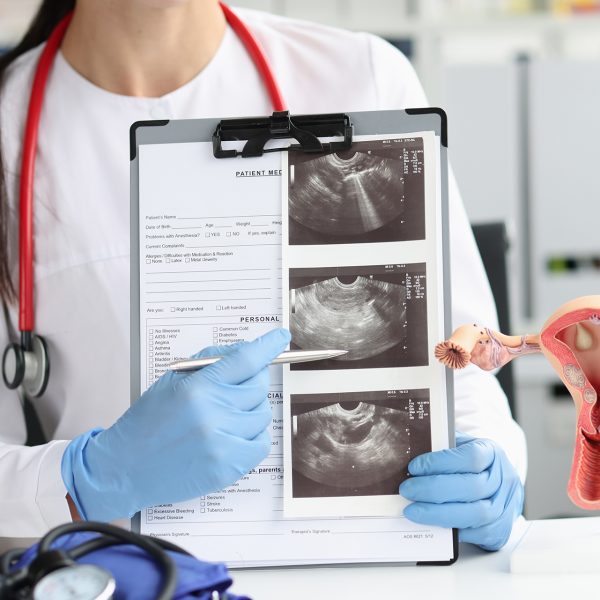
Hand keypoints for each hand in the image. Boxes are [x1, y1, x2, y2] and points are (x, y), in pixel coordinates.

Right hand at [61, 328, 289, 521]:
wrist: (124, 468)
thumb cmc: (147, 423)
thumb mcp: (171, 381)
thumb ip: (207, 363)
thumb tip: (241, 351)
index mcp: (197, 387)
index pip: (245, 359)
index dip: (267, 346)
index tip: (280, 337)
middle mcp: (213, 413)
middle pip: (258, 387)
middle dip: (252, 382)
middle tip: (236, 387)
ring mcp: (222, 442)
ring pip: (262, 415)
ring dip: (250, 411)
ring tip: (226, 416)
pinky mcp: (227, 467)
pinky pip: (261, 444)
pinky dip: (252, 437)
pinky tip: (232, 435)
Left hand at [399, 433, 523, 550]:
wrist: (501, 487)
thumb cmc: (475, 465)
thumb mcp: (461, 447)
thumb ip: (442, 448)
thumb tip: (411, 453)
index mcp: (492, 453)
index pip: (470, 457)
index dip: (440, 462)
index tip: (414, 467)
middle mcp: (502, 480)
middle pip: (471, 488)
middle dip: (433, 490)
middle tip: (407, 490)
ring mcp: (503, 507)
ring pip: (474, 514)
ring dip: (438, 514)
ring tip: (412, 511)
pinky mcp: (499, 530)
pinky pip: (476, 534)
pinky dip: (452, 530)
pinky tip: (431, 524)